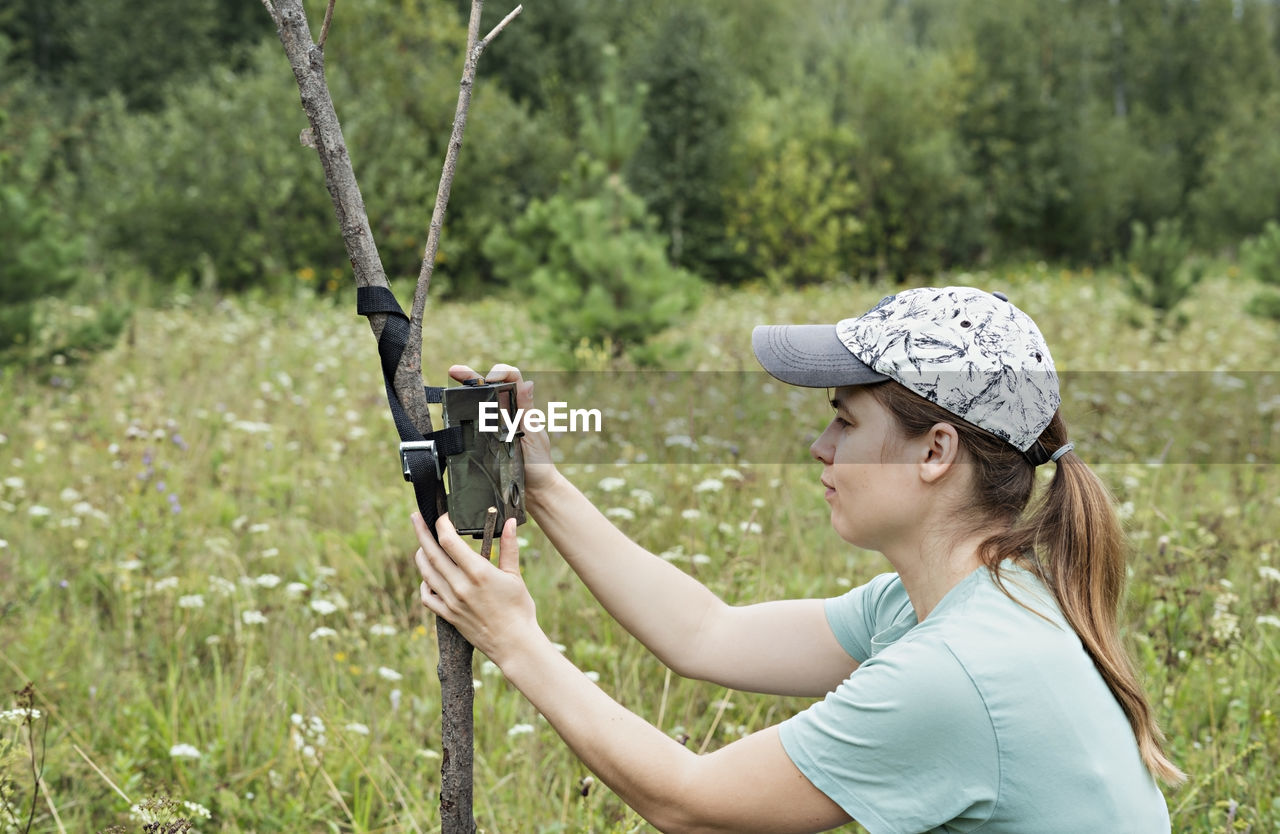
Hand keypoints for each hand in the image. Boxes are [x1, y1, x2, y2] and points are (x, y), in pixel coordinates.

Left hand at [412, 511, 538, 664]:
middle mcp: (460, 586)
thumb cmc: (519, 609)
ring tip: (420, 544)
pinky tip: (428, 576)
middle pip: (432, 553)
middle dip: (421, 532)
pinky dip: (424, 584)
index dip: (442, 525)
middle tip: (415, 517)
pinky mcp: (448, 615)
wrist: (514, 643)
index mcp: (478, 572)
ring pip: (427, 573)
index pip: (449, 541)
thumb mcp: (515, 576)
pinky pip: (428, 596)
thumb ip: (509, 547)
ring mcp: (451, 601)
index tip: (442, 516)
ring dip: (420, 555)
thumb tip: (510, 522)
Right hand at [448, 363, 557, 493]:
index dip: (500, 372)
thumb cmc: (539, 462)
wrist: (534, 490)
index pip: (511, 378)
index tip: (491, 379)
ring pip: (475, 403)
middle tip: (454, 371)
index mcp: (520, 406)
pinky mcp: (482, 440)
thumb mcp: (534, 435)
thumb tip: (529, 383)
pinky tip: (451, 415)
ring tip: (451, 391)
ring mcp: (492, 426)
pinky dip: (459, 417)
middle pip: (486, 386)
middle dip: (469, 376)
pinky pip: (469, 425)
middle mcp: (504, 412)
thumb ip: (528, 411)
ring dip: (462, 393)